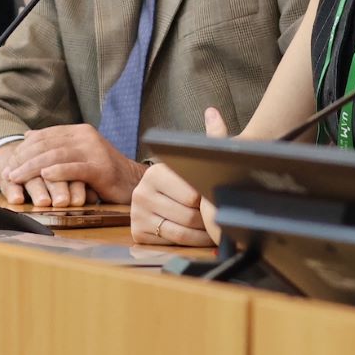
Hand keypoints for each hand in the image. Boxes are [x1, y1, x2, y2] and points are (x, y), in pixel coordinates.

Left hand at [0, 123, 146, 207]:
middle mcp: (86, 136)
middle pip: (47, 145)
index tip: (8, 163)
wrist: (134, 183)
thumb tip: (27, 135)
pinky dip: (58, 171)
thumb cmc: (102, 172)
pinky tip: (44, 176)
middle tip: (7, 173)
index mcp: (78, 131)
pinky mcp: (101, 168)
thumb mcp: (77, 155)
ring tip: (17, 177)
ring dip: (33, 167)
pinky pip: (75, 168)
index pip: (44, 136)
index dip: (23, 149)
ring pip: (56, 155)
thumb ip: (55, 144)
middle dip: (23, 159)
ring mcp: (94, 151)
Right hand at [129, 106, 228, 245]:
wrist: (160, 196)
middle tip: (217, 217)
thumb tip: (213, 112)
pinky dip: (190, 242)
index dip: (208, 200)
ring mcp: (137, 214)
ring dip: (202, 234)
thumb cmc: (185, 177)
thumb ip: (211, 137)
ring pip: (180, 232)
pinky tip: (199, 236)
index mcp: (155, 173)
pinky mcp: (138, 232)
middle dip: (207, 220)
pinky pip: (171, 243)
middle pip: (187, 215)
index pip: (192, 195)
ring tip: (213, 228)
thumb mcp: (196, 158)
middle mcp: (141, 193)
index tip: (216, 199)